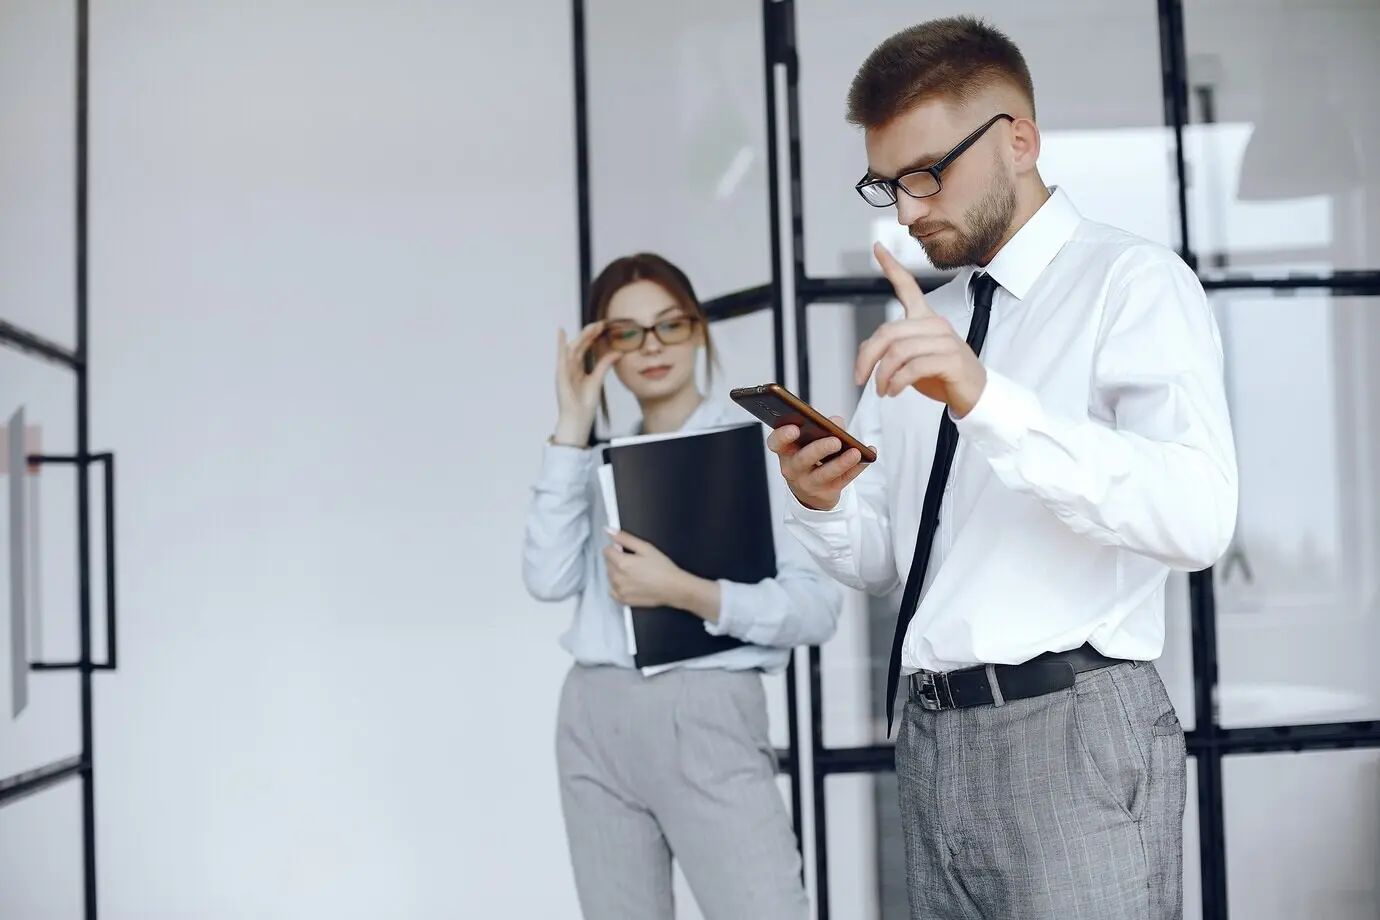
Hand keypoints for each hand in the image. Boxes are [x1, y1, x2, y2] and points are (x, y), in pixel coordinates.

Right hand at [553, 321, 620, 443]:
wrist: (578, 420)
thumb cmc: (585, 404)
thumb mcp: (598, 380)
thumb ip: (604, 365)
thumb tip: (617, 352)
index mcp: (579, 368)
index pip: (586, 348)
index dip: (594, 336)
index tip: (605, 326)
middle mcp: (570, 367)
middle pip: (580, 345)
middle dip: (590, 333)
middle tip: (602, 323)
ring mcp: (564, 370)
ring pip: (573, 347)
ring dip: (582, 336)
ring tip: (592, 326)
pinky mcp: (560, 374)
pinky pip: (560, 356)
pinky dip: (560, 344)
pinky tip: (561, 332)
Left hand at [602, 529, 686, 608]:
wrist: (673, 588)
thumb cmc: (662, 567)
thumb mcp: (645, 547)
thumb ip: (625, 538)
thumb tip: (609, 530)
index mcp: (621, 563)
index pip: (607, 551)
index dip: (616, 548)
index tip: (626, 550)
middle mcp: (617, 578)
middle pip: (608, 563)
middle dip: (617, 559)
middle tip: (634, 561)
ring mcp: (619, 591)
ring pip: (610, 576)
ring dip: (617, 572)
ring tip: (635, 573)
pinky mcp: (623, 600)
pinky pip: (612, 590)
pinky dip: (617, 586)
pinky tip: (630, 583)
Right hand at [766, 416, 872, 512]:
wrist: (810, 493)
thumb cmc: (809, 460)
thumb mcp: (807, 443)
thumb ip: (820, 428)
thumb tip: (836, 422)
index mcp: (786, 452)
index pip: (776, 443)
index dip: (782, 436)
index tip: (794, 428)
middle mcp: (793, 469)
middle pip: (802, 460)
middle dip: (819, 449)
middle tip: (835, 440)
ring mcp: (809, 483)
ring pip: (824, 474)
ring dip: (841, 462)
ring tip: (855, 452)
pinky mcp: (826, 493)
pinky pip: (844, 480)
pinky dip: (858, 467)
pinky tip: (869, 455)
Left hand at [853, 242, 986, 416]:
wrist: (975, 394)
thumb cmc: (943, 375)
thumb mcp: (911, 359)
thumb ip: (890, 349)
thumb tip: (865, 350)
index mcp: (926, 319)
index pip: (908, 287)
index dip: (891, 267)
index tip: (878, 248)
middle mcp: (936, 324)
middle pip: (888, 332)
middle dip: (867, 358)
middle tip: (860, 378)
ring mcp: (945, 340)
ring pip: (898, 351)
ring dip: (882, 375)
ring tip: (882, 389)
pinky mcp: (951, 360)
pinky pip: (913, 367)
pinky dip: (897, 382)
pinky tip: (894, 390)